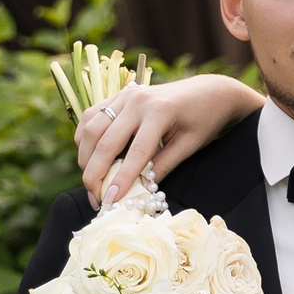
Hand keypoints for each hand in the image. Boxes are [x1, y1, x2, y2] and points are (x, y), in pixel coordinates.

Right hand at [77, 73, 263, 206]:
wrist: (209, 92)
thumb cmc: (204, 120)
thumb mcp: (189, 146)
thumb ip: (164, 166)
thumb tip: (139, 191)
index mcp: (159, 112)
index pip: (135, 153)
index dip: (121, 179)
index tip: (110, 201)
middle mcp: (137, 101)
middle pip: (105, 141)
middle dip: (95, 173)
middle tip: (95, 198)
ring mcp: (125, 95)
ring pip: (91, 128)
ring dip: (85, 157)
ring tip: (91, 181)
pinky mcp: (119, 95)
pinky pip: (91, 116)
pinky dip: (84, 138)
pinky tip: (89, 156)